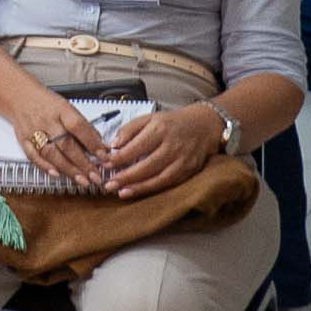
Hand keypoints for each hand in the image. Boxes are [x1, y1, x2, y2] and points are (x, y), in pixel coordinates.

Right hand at [7, 83, 111, 187]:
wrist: (18, 95)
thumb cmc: (46, 102)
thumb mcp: (67, 107)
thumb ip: (83, 127)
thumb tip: (100, 146)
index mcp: (61, 109)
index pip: (78, 127)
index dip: (92, 143)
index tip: (104, 157)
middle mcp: (46, 121)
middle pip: (66, 144)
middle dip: (83, 164)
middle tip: (96, 177)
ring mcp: (33, 131)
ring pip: (51, 154)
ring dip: (68, 169)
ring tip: (82, 180)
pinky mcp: (24, 139)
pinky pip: (33, 156)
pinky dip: (45, 166)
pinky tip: (56, 174)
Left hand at [104, 103, 222, 198]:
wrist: (204, 125)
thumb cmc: (172, 122)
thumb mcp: (149, 118)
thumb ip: (129, 130)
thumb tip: (113, 145)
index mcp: (160, 129)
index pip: (137, 146)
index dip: (120, 157)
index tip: (106, 165)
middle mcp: (172, 145)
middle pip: (148, 165)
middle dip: (127, 176)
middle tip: (109, 184)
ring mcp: (183, 160)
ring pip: (159, 178)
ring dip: (139, 187)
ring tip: (121, 192)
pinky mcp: (189, 171)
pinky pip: (170, 183)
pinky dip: (153, 189)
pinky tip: (139, 191)